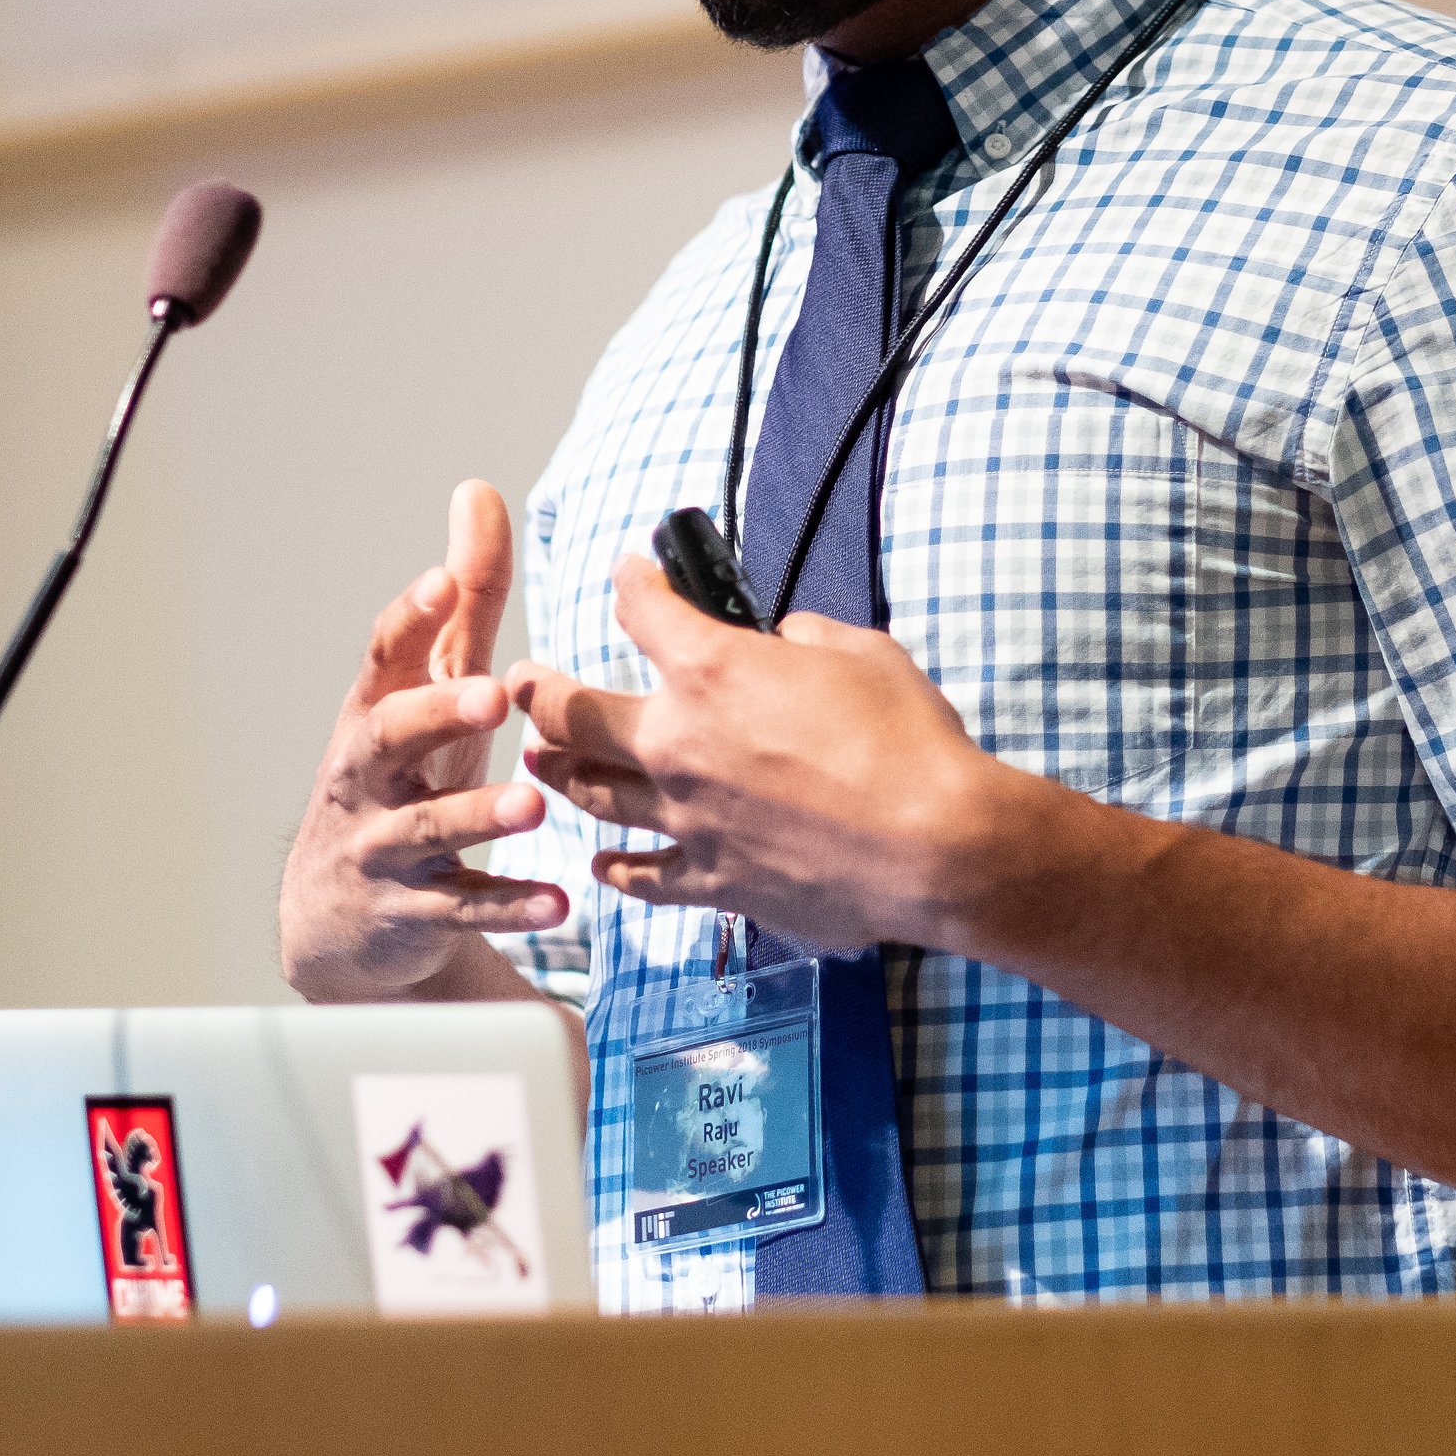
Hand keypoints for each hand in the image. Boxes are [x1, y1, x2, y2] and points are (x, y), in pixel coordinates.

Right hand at [277, 481, 570, 998]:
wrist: (339, 915)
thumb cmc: (400, 779)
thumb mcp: (427, 690)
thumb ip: (461, 606)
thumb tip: (479, 495)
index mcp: (378, 714)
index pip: (384, 656)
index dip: (411, 618)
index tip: (444, 581)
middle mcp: (370, 778)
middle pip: (388, 739)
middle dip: (435, 714)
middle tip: (491, 696)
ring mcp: (384, 847)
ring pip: (426, 831)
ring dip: (479, 816)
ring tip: (534, 806)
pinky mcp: (411, 913)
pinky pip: (460, 909)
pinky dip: (507, 906)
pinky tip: (558, 902)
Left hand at [509, 555, 1045, 956]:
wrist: (935, 845)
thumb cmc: (908, 742)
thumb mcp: (860, 652)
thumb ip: (803, 639)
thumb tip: (782, 643)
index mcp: (713, 671)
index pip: (645, 610)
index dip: (633, 581)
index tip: (628, 574)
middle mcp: (680, 744)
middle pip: (576, 715)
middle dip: (539, 693)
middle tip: (520, 685)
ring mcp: (689, 819)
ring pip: (595, 794)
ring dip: (560, 773)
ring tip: (542, 762)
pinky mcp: (714, 881)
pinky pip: (643, 876)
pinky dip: (616, 869)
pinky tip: (601, 865)